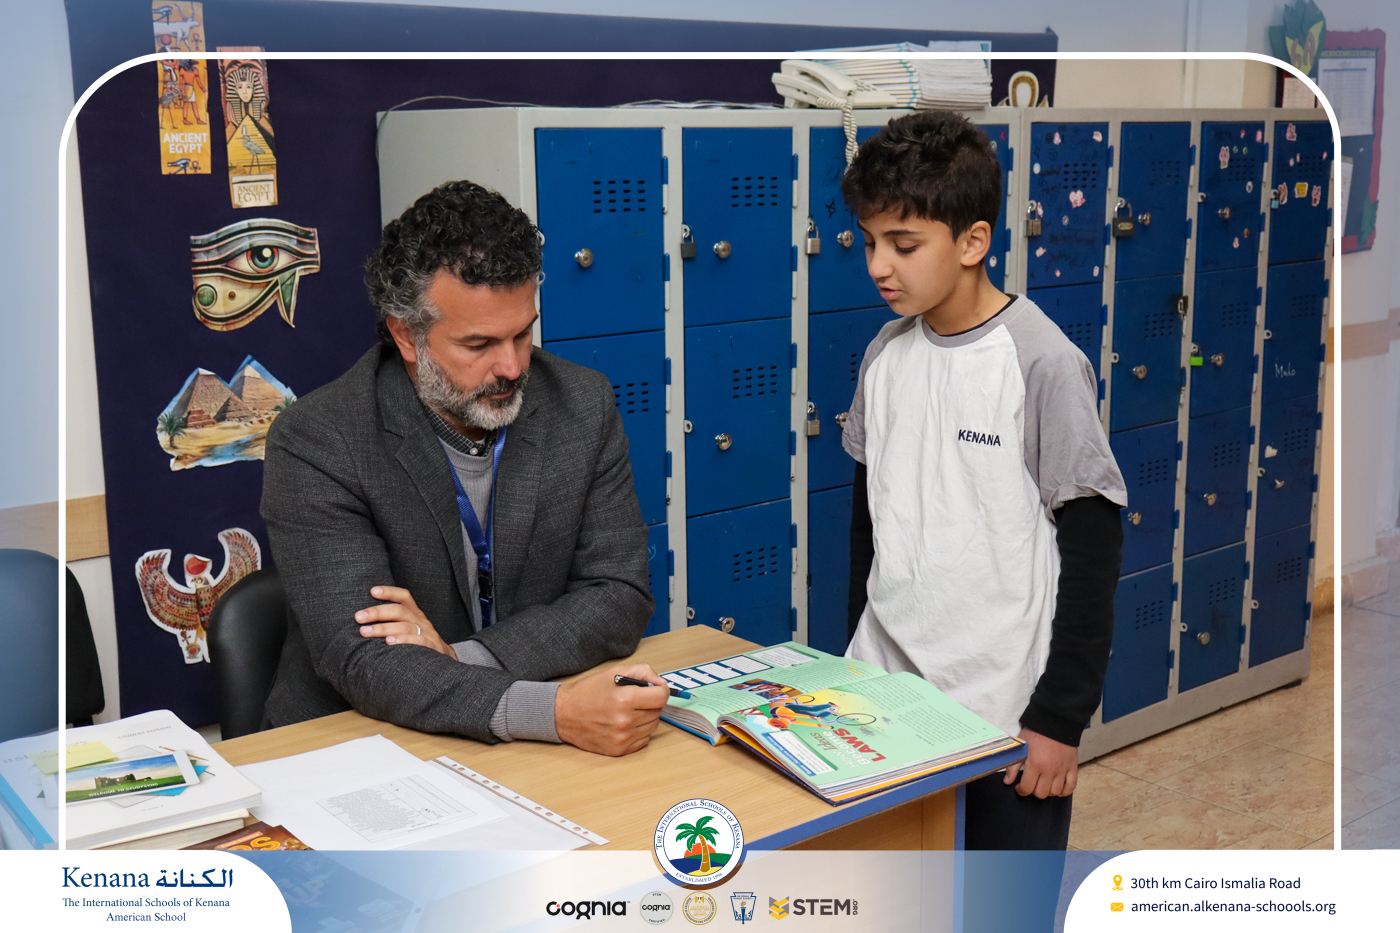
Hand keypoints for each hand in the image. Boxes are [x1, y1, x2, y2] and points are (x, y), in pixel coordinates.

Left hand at [356, 586, 456, 659]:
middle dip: (377, 612)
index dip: (389, 592)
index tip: (372, 591)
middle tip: (359, 617)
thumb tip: (363, 623)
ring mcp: (427, 634)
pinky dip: (403, 640)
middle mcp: (421, 621)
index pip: (404, 597)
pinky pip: (418, 641)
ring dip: (383, 628)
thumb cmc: (419, 646)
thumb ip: (392, 624)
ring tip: (365, 632)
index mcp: (415, 615)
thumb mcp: (409, 630)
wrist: (445, 663)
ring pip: (405, 626)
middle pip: (399, 611)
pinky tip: (389, 642)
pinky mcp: (432, 647)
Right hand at [554, 664, 668, 756]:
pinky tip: (625, 724)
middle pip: (657, 711)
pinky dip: (639, 732)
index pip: (661, 697)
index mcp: (624, 699)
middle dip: (651, 703)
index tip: (656, 690)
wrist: (563, 714)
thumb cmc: (587, 692)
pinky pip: (643, 740)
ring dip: (645, 717)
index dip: (661, 690)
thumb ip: (642, 672)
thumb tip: (661, 683)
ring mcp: (622, 738)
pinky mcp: (619, 750)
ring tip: (628, 711)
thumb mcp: (614, 672)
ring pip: (652, 726)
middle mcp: (625, 721)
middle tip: (636, 699)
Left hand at [1004, 727, 1077, 797]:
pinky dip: (1065, 791)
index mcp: (1035, 765)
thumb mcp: (1021, 746)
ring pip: (1055, 792)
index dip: (1021, 791)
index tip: (1019, 787)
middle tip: (1031, 784)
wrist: (1055, 721)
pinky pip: (1071, 786)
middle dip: (1033, 791)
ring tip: (1043, 785)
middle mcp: (1050, 770)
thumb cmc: (1036, 733)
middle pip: (1041, 793)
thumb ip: (1013, 765)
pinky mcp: (1072, 767)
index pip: (1027, 788)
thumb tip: (1007, 781)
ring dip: (1048, 792)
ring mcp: (1062, 770)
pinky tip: (1059, 789)